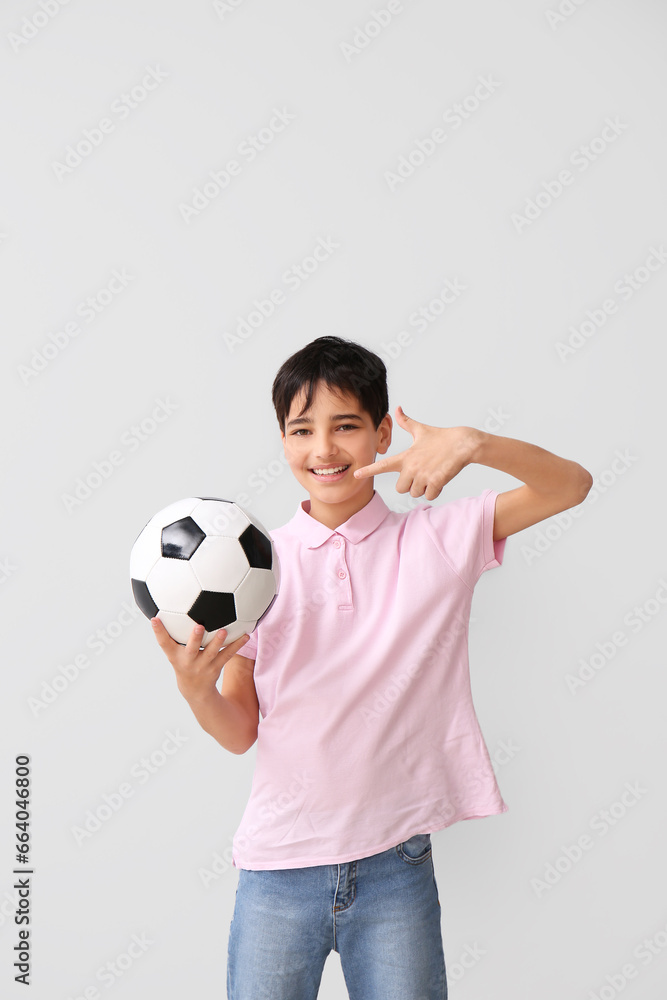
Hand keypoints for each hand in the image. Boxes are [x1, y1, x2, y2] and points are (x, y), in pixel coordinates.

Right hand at [151, 618, 250, 702]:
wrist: (195, 690)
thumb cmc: (183, 663)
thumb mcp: (173, 652)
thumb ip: (169, 634)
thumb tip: (161, 610)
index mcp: (175, 656)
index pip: (164, 643)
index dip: (158, 631)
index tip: (155, 619)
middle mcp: (188, 661)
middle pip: (191, 649)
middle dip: (194, 638)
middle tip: (198, 626)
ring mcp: (203, 665)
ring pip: (212, 652)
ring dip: (218, 641)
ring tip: (224, 631)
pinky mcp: (216, 667)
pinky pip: (227, 655)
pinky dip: (237, 645)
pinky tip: (246, 635)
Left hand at [353, 406, 480, 500]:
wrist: (463, 443)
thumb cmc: (442, 437)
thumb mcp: (421, 430)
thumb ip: (406, 422)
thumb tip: (397, 408)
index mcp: (405, 457)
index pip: (382, 465)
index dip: (368, 471)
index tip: (356, 475)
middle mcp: (411, 467)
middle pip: (400, 488)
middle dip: (410, 484)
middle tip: (421, 474)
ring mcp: (423, 475)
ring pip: (415, 493)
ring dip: (424, 488)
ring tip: (432, 473)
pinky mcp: (436, 482)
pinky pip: (430, 496)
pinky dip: (435, 491)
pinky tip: (440, 479)